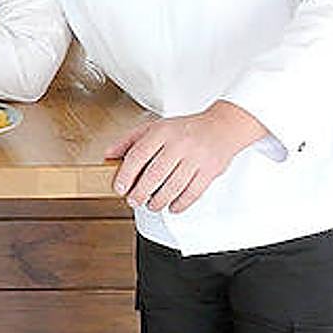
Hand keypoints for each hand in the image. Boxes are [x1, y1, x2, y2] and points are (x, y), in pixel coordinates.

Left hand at [108, 101, 267, 213]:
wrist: (223, 126)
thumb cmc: (185, 129)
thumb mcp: (155, 127)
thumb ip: (130, 140)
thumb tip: (108, 154)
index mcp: (162, 132)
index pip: (138, 154)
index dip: (126, 174)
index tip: (120, 187)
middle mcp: (179, 144)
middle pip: (154, 175)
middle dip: (140, 193)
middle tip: (133, 200)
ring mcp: (196, 158)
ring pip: (173, 187)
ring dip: (158, 201)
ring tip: (151, 205)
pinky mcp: (209, 171)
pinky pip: (192, 193)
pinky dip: (180, 204)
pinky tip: (172, 206)